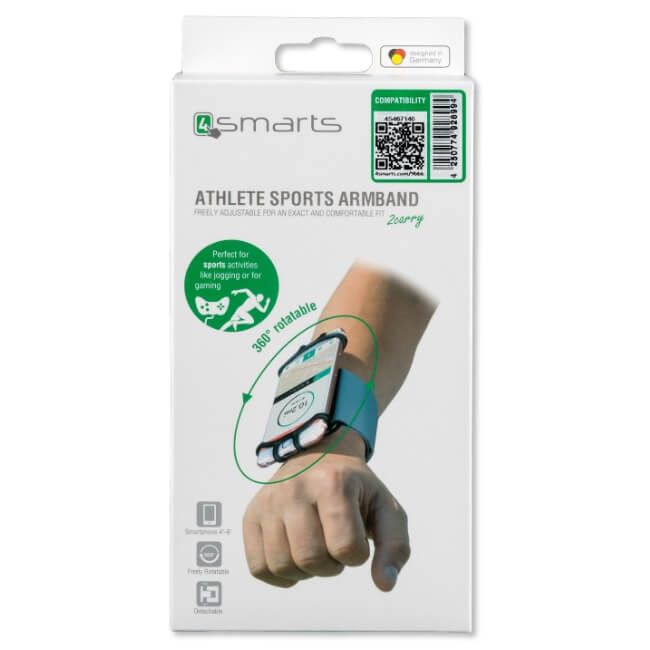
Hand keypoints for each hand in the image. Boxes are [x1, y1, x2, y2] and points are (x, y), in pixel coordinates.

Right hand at [243, 430, 409, 590]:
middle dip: (331, 565)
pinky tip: (294, 556)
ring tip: (315, 548)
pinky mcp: (251, 515)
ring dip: (305, 571)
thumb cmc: (356, 489)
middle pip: (311, 559)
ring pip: (282, 565)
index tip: (356, 536)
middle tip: (334, 545)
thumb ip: (395, 547)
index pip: (346, 548)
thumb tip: (385, 584)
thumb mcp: (386, 508)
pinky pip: (258, 567)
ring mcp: (269, 501)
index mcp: (333, 482)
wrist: (319, 457)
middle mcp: (295, 488)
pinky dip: (279, 574)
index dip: (358, 555)